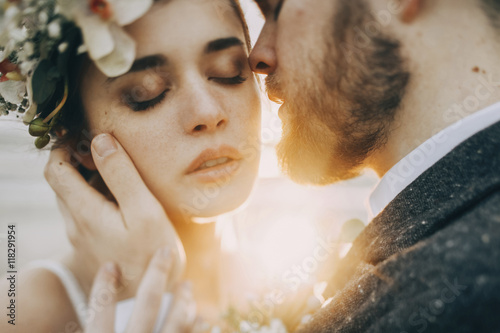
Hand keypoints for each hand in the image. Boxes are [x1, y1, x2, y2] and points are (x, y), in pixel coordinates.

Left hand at [44, 133, 184, 297]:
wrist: (149, 297)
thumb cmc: (151, 254)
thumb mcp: (143, 211)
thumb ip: (121, 175)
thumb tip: (101, 140)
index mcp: (85, 212)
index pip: (56, 170)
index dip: (63, 147)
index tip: (83, 135)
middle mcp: (76, 225)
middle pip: (63, 183)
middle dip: (77, 161)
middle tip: (104, 149)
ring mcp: (83, 237)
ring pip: (74, 199)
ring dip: (87, 180)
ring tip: (116, 171)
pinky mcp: (92, 246)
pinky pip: (86, 214)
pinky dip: (96, 197)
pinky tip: (121, 200)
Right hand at [86, 247, 199, 332]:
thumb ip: (95, 329)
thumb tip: (78, 321)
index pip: (100, 313)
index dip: (103, 287)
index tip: (109, 265)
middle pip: (148, 305)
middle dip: (158, 274)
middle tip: (165, 252)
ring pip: (175, 322)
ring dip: (183, 300)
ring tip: (186, 285)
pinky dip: (196, 328)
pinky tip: (201, 319)